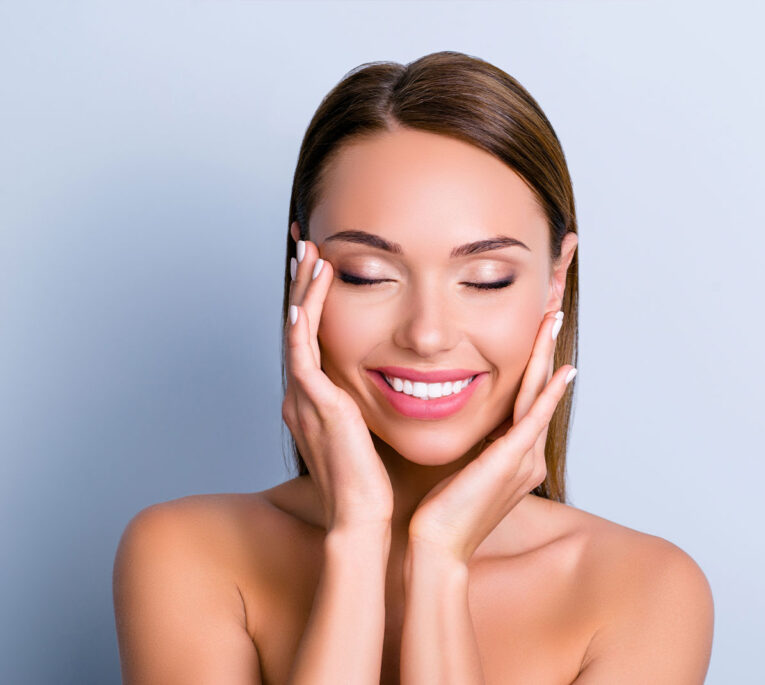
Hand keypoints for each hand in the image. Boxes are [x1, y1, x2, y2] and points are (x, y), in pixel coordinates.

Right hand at [282, 227, 393, 530]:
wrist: (363, 518)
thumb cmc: (373, 485)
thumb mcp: (372, 436)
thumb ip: (373, 411)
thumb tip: (400, 392)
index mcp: (317, 402)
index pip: (313, 341)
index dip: (314, 305)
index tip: (324, 273)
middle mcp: (304, 394)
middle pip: (298, 327)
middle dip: (302, 286)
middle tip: (307, 248)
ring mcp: (304, 396)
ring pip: (296, 329)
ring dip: (302, 289)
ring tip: (310, 254)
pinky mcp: (312, 401)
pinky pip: (302, 347)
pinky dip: (305, 315)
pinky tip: (311, 288)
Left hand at [406, 309, 575, 565]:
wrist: (439, 547)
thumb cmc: (442, 515)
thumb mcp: (461, 470)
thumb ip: (472, 447)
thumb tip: (463, 423)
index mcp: (516, 456)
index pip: (527, 400)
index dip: (533, 364)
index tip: (534, 334)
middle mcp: (528, 455)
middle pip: (539, 390)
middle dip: (544, 349)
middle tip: (550, 312)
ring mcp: (524, 457)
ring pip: (539, 395)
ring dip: (547, 356)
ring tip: (552, 322)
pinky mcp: (512, 460)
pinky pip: (535, 418)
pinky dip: (550, 393)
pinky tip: (563, 371)